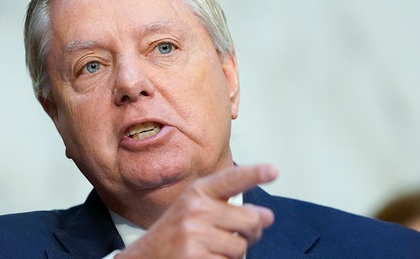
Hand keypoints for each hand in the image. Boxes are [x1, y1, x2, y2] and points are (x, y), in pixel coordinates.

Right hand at [117, 164, 277, 258]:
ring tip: (215, 249)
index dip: (255, 174)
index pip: (232, 179)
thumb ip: (228, 206)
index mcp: (198, 192)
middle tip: (242, 235)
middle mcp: (195, 209)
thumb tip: (266, 216)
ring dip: (235, 253)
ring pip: (241, 247)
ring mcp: (194, 235)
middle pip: (250, 220)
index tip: (273, 171)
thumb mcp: (195, 208)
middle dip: (252, 232)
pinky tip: (207, 258)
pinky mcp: (195, 258)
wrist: (146, 257)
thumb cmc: (176, 232)